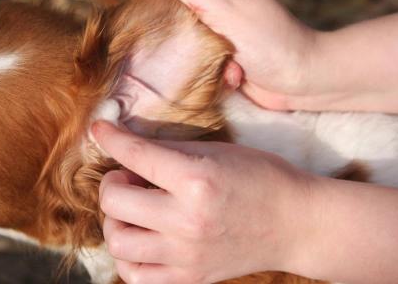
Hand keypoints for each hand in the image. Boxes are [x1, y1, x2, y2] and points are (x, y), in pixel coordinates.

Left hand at [93, 121, 314, 282]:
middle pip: (114, 203)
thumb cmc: (261, 178)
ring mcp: (187, 255)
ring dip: (116, 221)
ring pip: (117, 243)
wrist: (298, 224)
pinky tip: (143, 239)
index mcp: (195, 181)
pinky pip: (136, 276)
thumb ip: (168, 152)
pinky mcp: (190, 278)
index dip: (109, 137)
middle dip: (112, 183)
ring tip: (134, 211)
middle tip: (129, 178)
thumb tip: (125, 148)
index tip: (99, 129)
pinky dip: (130, 257)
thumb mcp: (216, 151)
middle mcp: (187, 221)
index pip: (134, 155)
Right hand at [142, 0, 319, 110]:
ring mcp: (213, 28)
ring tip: (215, 58)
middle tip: (189, 38)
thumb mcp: (224, 8)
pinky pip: (193, 58)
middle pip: (170, 2)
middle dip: (170, 22)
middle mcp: (213, 0)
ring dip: (189, 50)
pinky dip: (205, 67)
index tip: (151, 4)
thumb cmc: (269, 40)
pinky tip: (228, 74)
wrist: (302, 81)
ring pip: (178, 34)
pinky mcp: (215, 54)